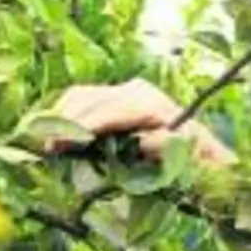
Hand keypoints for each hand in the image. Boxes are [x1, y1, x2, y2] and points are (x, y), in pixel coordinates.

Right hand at [45, 79, 236, 166]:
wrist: (205, 150)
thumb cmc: (195, 159)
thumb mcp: (185, 155)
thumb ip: (164, 146)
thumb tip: (143, 141)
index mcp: (151, 104)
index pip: (108, 110)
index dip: (82, 125)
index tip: (60, 144)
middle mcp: (136, 91)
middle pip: (88, 98)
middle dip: (64, 122)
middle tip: (45, 149)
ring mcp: (125, 91)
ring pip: (82, 95)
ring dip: (60, 117)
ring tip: (46, 144)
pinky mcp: (118, 97)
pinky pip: (85, 99)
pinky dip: (67, 114)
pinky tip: (55, 134)